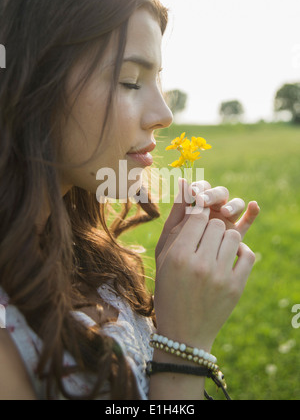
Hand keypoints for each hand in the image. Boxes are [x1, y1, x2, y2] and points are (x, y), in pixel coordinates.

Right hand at [154, 203, 255, 350]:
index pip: (198, 215)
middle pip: (217, 223)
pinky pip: (249, 254)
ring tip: (215, 250)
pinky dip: (241, 252)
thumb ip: (174, 219)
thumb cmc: (167, 290)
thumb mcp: (163, 256)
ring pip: (233, 235)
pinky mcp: (237, 288)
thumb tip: (184, 182)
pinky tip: (229, 258)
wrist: (183, 333)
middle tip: (203, 240)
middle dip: (211, 226)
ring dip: (226, 237)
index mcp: (178, 255)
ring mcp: (221, 277)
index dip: (198, 215)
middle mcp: (200, 264)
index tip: (196, 222)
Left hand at [155, 178, 259, 265]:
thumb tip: (182, 180)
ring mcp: (226, 221)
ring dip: (232, 204)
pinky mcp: (237, 233)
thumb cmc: (171, 257)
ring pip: (235, 204)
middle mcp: (212, 210)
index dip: (199, 187)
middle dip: (213, 195)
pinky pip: (247, 221)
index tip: (193, 192)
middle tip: (203, 201)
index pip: (201, 187)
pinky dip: (252, 212)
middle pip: (219, 194)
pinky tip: (254, 206)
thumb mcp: (171, 233)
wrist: (180, 281)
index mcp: (194, 204)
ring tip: (225, 212)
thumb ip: (178, 209)